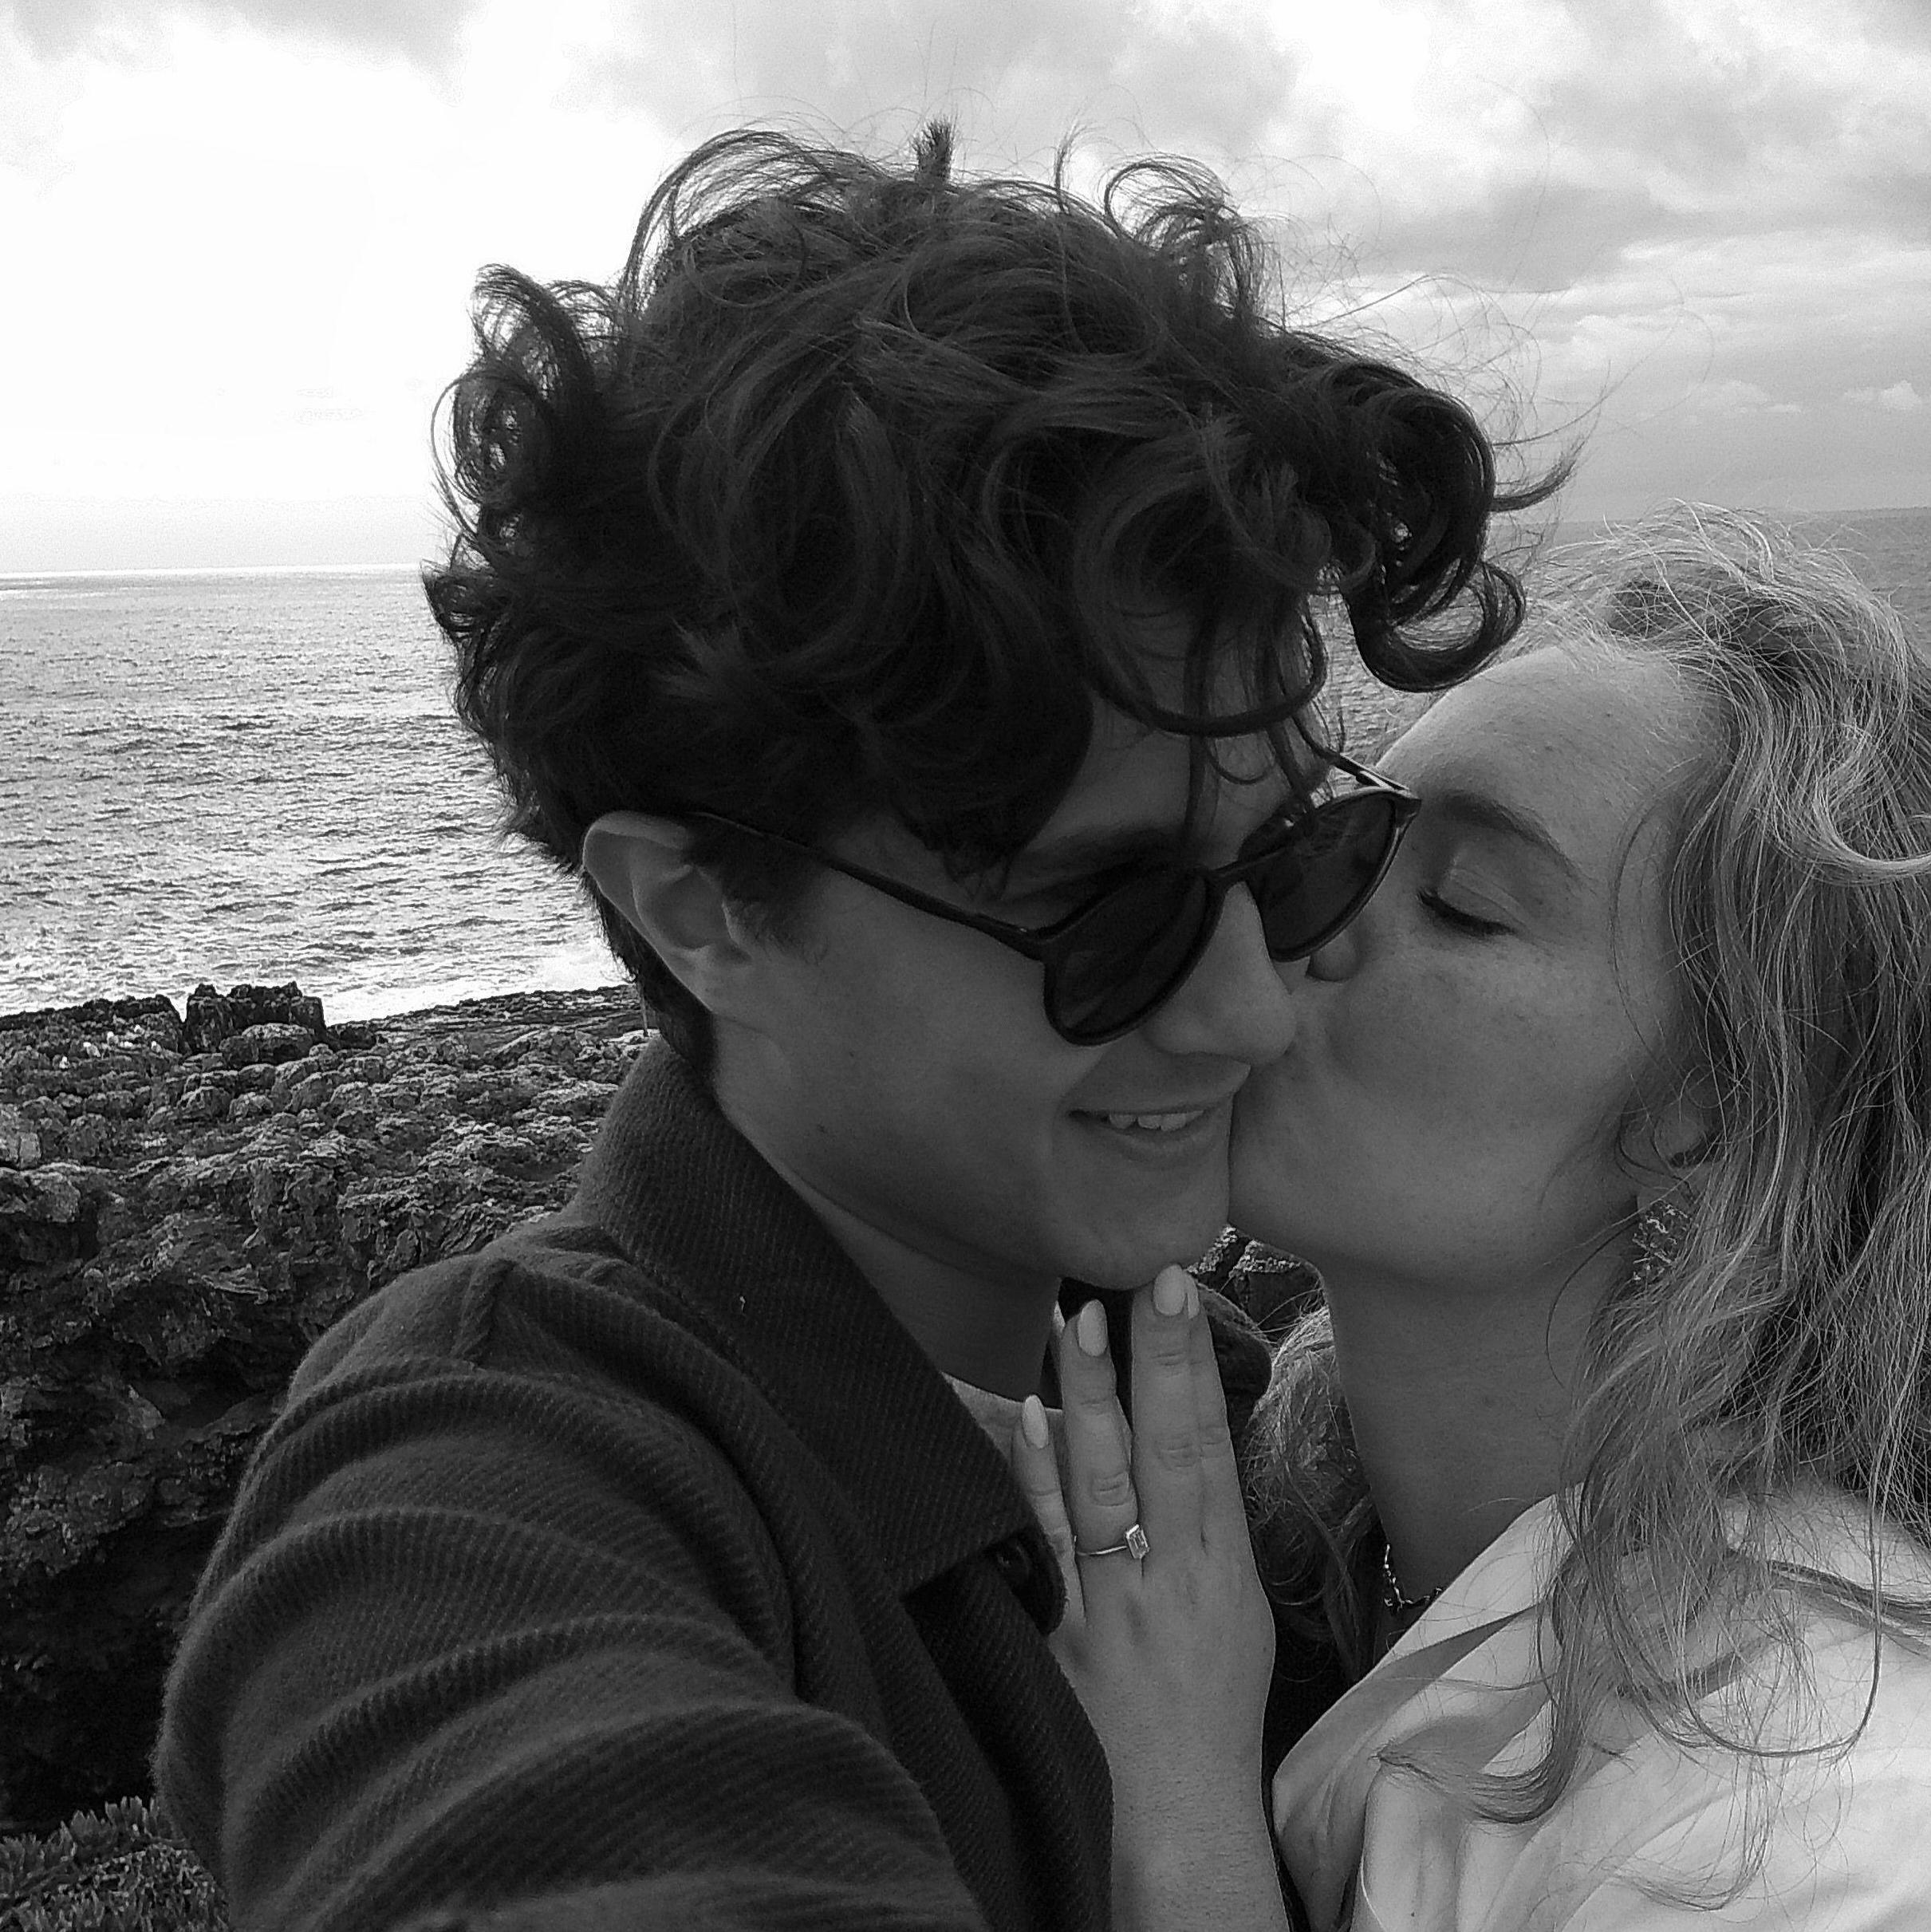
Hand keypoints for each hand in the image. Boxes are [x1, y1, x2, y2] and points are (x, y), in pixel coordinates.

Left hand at [1013, 1266, 1285, 1931]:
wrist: (1174, 1818)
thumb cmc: (1208, 1705)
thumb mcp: (1235, 1608)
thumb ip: (1208, 1521)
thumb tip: (1187, 1427)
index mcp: (1220, 1567)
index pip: (1208, 1446)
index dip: (1195, 1365)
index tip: (1182, 1289)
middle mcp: (1170, 1576)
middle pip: (1162, 1452)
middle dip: (1154, 1361)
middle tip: (1142, 1280)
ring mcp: (1110, 1602)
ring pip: (1100, 1484)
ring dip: (1090, 1398)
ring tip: (1078, 1321)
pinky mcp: (1059, 1631)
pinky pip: (1045, 1541)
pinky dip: (1035, 1476)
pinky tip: (1027, 1416)